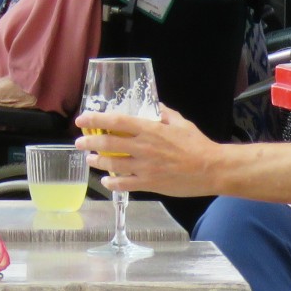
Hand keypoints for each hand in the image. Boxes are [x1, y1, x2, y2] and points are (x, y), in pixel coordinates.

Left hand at [73, 105, 222, 196]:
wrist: (211, 169)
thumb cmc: (197, 144)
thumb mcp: (180, 122)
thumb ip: (163, 113)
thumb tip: (153, 106)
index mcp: (150, 129)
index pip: (116, 121)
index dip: (96, 119)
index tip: (82, 119)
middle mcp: (143, 147)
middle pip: (108, 143)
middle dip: (90, 142)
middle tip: (79, 142)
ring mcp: (144, 167)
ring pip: (112, 164)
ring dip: (97, 161)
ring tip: (89, 160)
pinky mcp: (149, 183)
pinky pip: (124, 184)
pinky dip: (112, 183)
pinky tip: (106, 180)